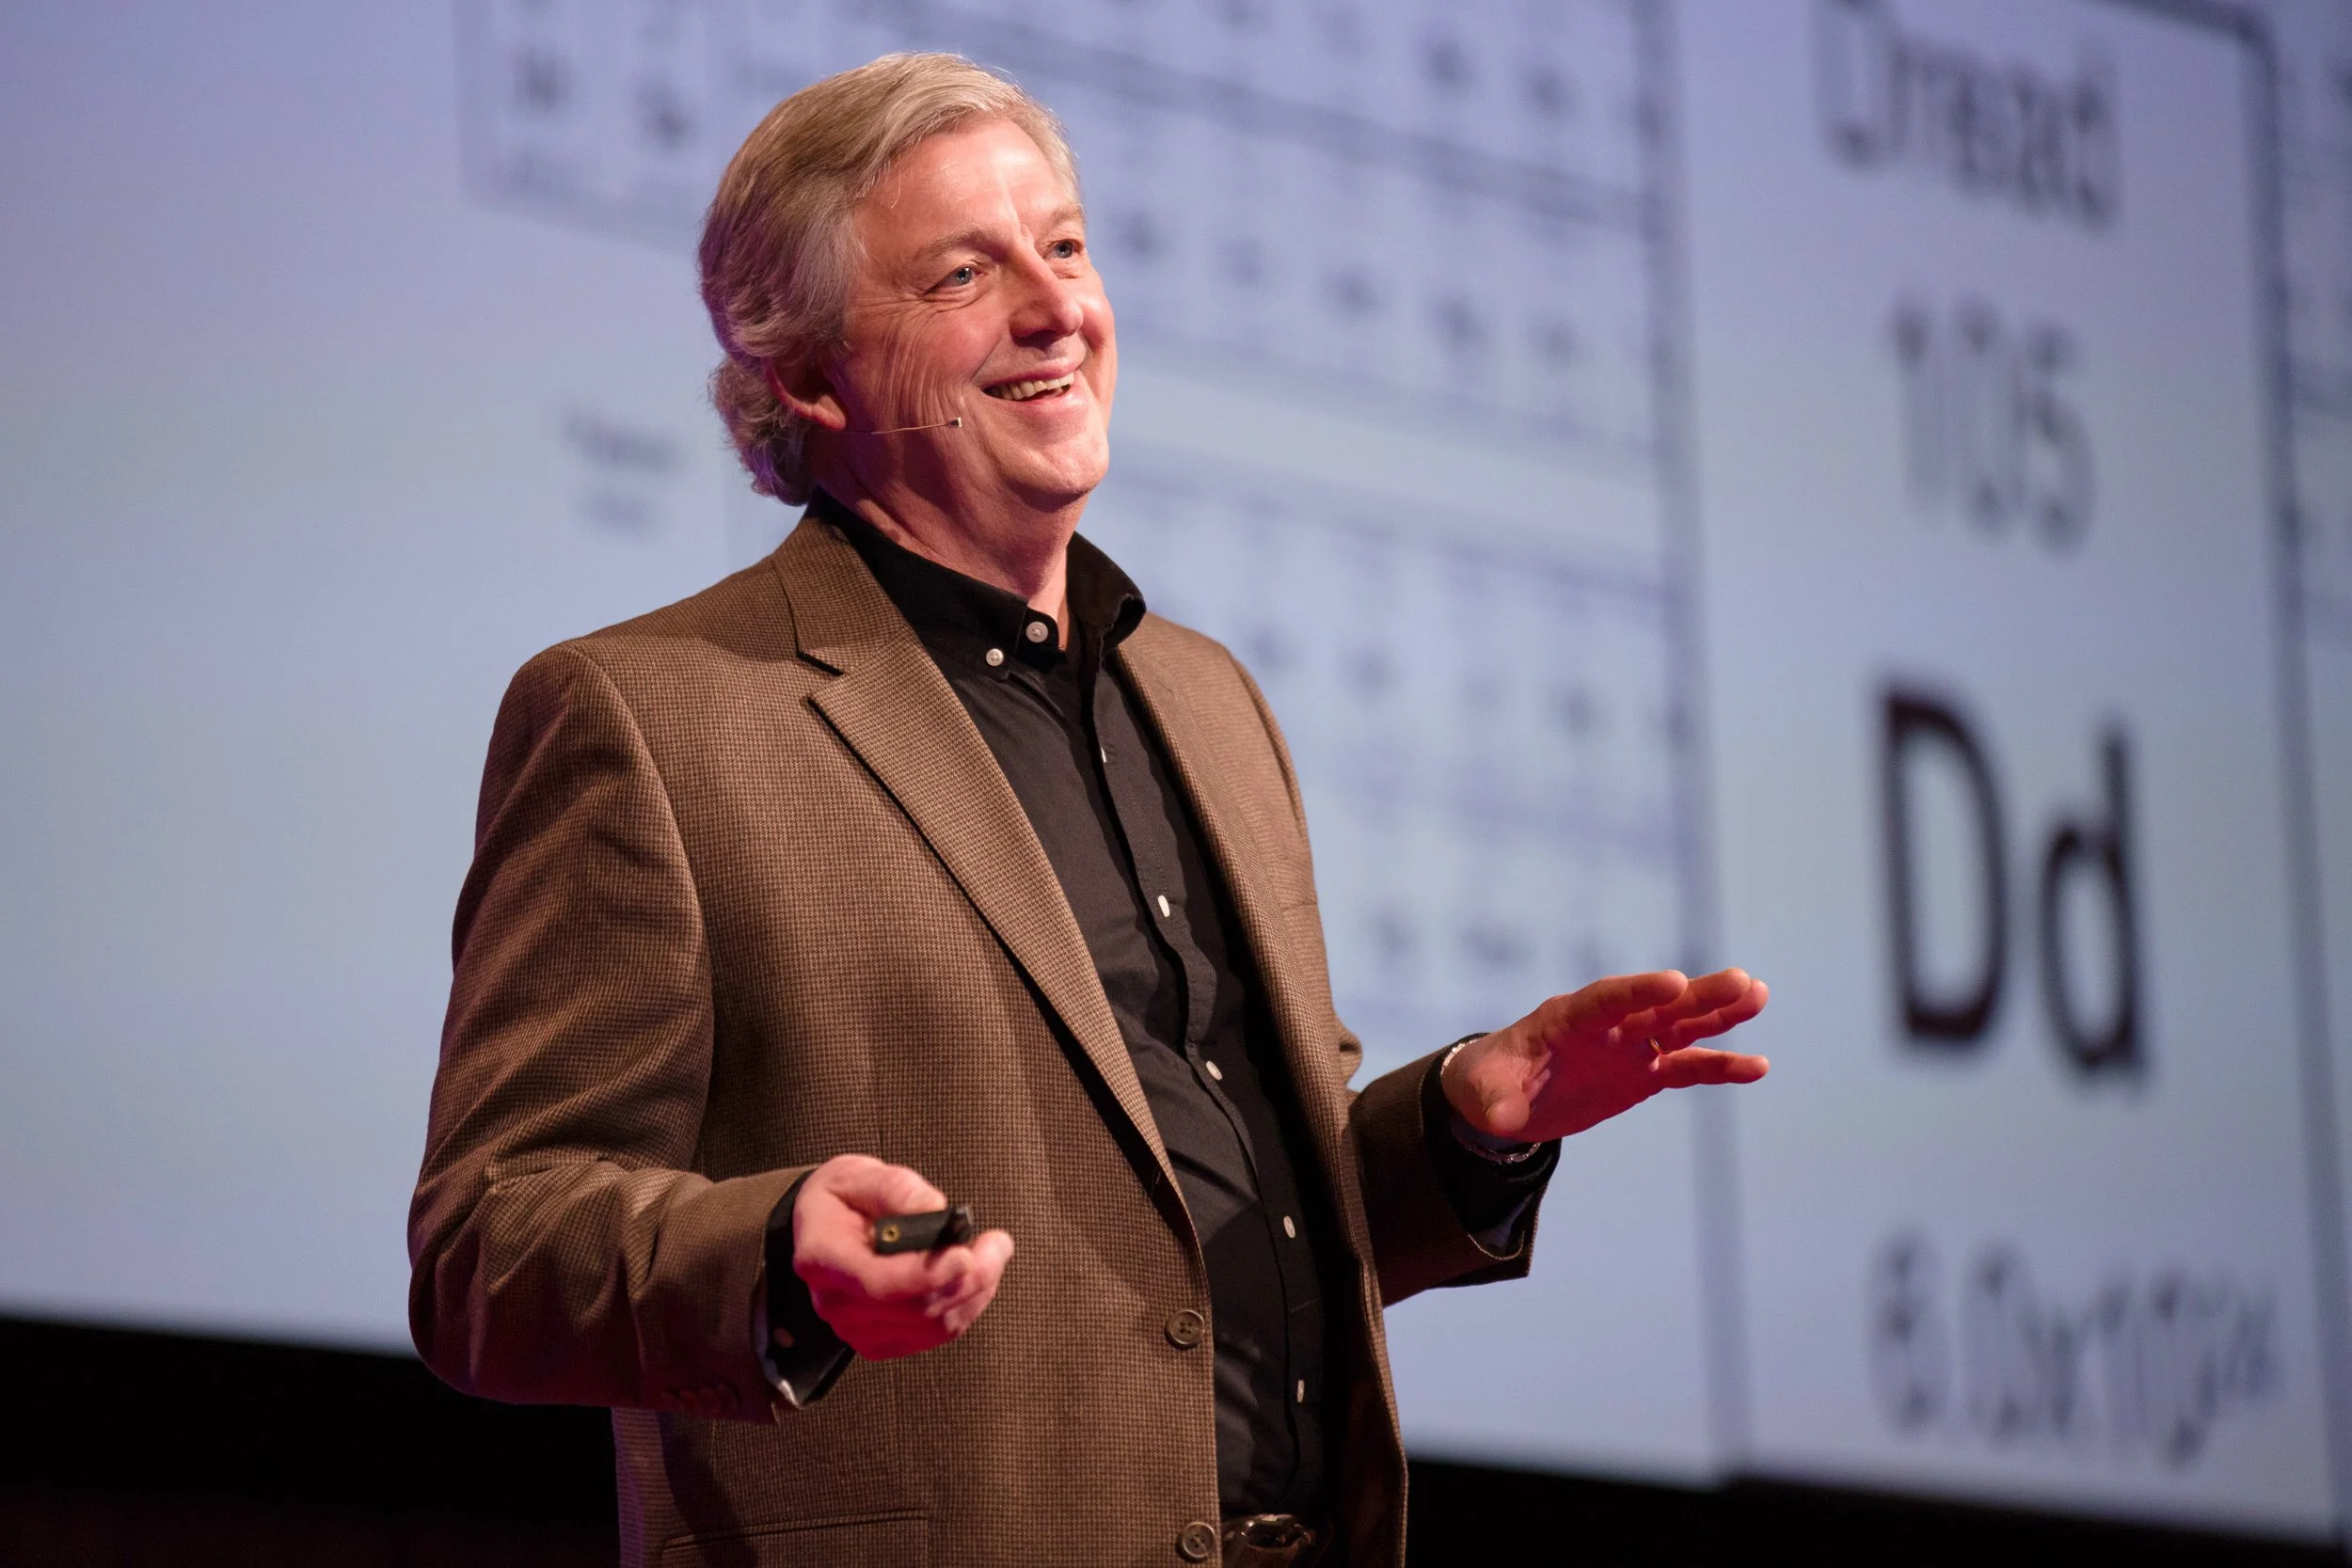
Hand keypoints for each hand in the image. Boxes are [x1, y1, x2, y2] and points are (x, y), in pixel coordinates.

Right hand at [791, 1154, 1014, 1360]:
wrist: (824, 1228)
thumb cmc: (842, 1199)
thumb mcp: (860, 1175)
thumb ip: (896, 1189)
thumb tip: (934, 1209)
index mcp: (823, 1258)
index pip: (877, 1283)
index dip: (926, 1276)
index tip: (964, 1255)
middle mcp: (836, 1302)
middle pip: (915, 1308)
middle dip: (970, 1278)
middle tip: (997, 1244)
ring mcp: (856, 1327)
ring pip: (933, 1326)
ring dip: (975, 1292)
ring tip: (992, 1254)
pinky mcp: (880, 1340)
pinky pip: (935, 1335)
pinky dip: (965, 1307)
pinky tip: (973, 1278)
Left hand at [1442, 968, 1769, 1144]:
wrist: (1504, 1096)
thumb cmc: (1489, 1081)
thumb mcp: (1483, 1092)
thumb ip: (1495, 1101)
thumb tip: (1499, 1120)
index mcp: (1566, 1018)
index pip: (1607, 999)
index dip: (1639, 991)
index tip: (1674, 983)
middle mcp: (1606, 1026)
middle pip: (1656, 1006)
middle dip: (1697, 995)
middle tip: (1741, 981)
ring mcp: (1629, 1046)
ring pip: (1681, 1027)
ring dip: (1719, 1014)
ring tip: (1758, 996)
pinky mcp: (1643, 1073)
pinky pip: (1687, 1068)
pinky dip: (1720, 1067)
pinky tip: (1758, 1066)